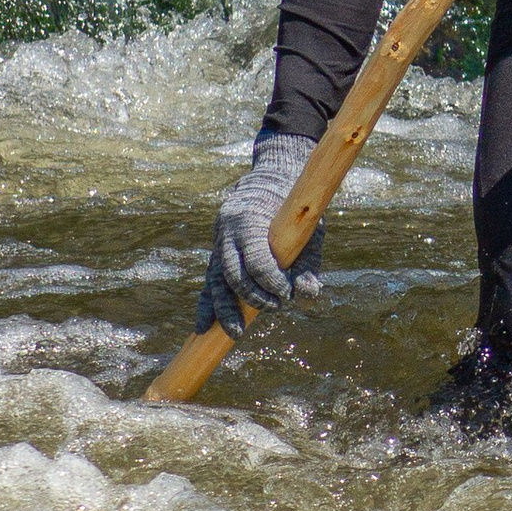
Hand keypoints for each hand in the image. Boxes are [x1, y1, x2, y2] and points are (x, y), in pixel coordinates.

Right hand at [197, 132, 319, 331]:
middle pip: (232, 273)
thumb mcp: (309, 226)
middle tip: (274, 308)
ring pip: (216, 281)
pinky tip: (202, 328)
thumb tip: (308, 296)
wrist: (273, 175)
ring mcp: (218, 243)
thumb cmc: (296, 204)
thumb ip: (308, 262)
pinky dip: (207, 304)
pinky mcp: (218, 253)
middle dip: (251, 297)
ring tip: (235, 334)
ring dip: (224, 310)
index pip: (255, 258)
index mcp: (247, 218)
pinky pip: (210, 281)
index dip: (270, 281)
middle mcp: (226, 231)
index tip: (286, 295)